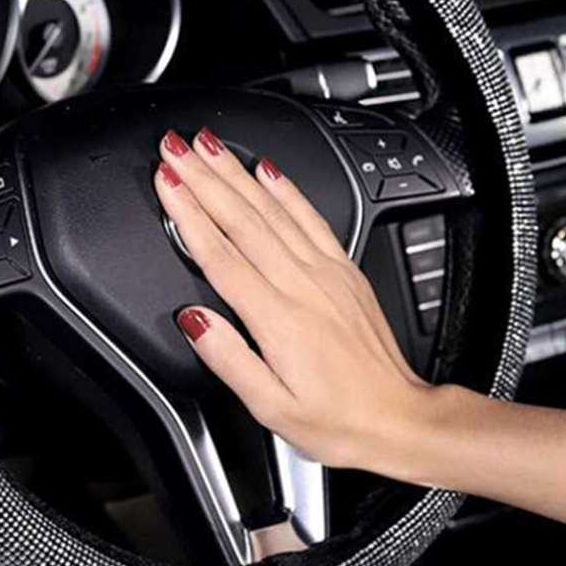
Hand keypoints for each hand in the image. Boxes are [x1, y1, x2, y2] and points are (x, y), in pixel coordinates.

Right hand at [154, 126, 435, 477]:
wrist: (399, 418)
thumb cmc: (338, 419)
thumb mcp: (271, 409)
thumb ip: (228, 358)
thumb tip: (193, 319)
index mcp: (279, 319)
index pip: (221, 254)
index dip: (188, 214)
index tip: (166, 183)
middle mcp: (303, 286)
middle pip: (242, 219)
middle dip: (203, 177)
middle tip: (175, 146)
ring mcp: (327, 272)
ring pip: (272, 209)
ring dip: (236, 173)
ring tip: (208, 145)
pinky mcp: (344, 269)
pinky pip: (310, 217)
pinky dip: (285, 188)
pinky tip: (267, 168)